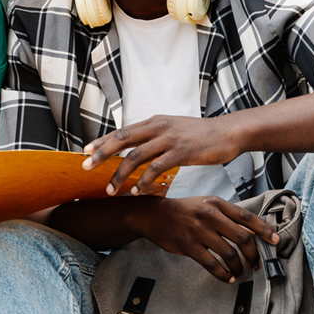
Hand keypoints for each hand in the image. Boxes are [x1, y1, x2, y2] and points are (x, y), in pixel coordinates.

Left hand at [83, 114, 245, 196]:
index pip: (122, 131)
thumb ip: (153, 137)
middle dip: (101, 154)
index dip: (102, 140)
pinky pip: (156, 168)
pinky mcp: (181, 152)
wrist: (228, 133)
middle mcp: (158, 127)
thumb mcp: (172, 129)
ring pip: (135, 156)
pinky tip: (137, 191)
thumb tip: (134, 148)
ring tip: (110, 189)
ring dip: (120, 174)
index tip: (85, 150)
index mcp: (154, 121)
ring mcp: (169, 139)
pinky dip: (144, 180)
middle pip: (122, 140)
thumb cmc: (200, 135)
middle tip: (85, 167)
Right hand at [134, 195, 278, 283]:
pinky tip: (228, 278)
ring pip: (229, 254)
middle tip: (256, 263)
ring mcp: (198, 231)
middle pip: (242, 238)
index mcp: (217, 204)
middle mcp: (210, 216)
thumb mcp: (207, 205)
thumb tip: (253, 232)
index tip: (275, 241)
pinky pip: (212, 264)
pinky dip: (223, 274)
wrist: (154, 215)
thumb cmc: (184, 210)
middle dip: (254, 254)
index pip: (247, 217)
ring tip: (240, 272)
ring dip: (239, 267)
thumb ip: (228, 216)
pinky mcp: (188, 246)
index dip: (265, 230)